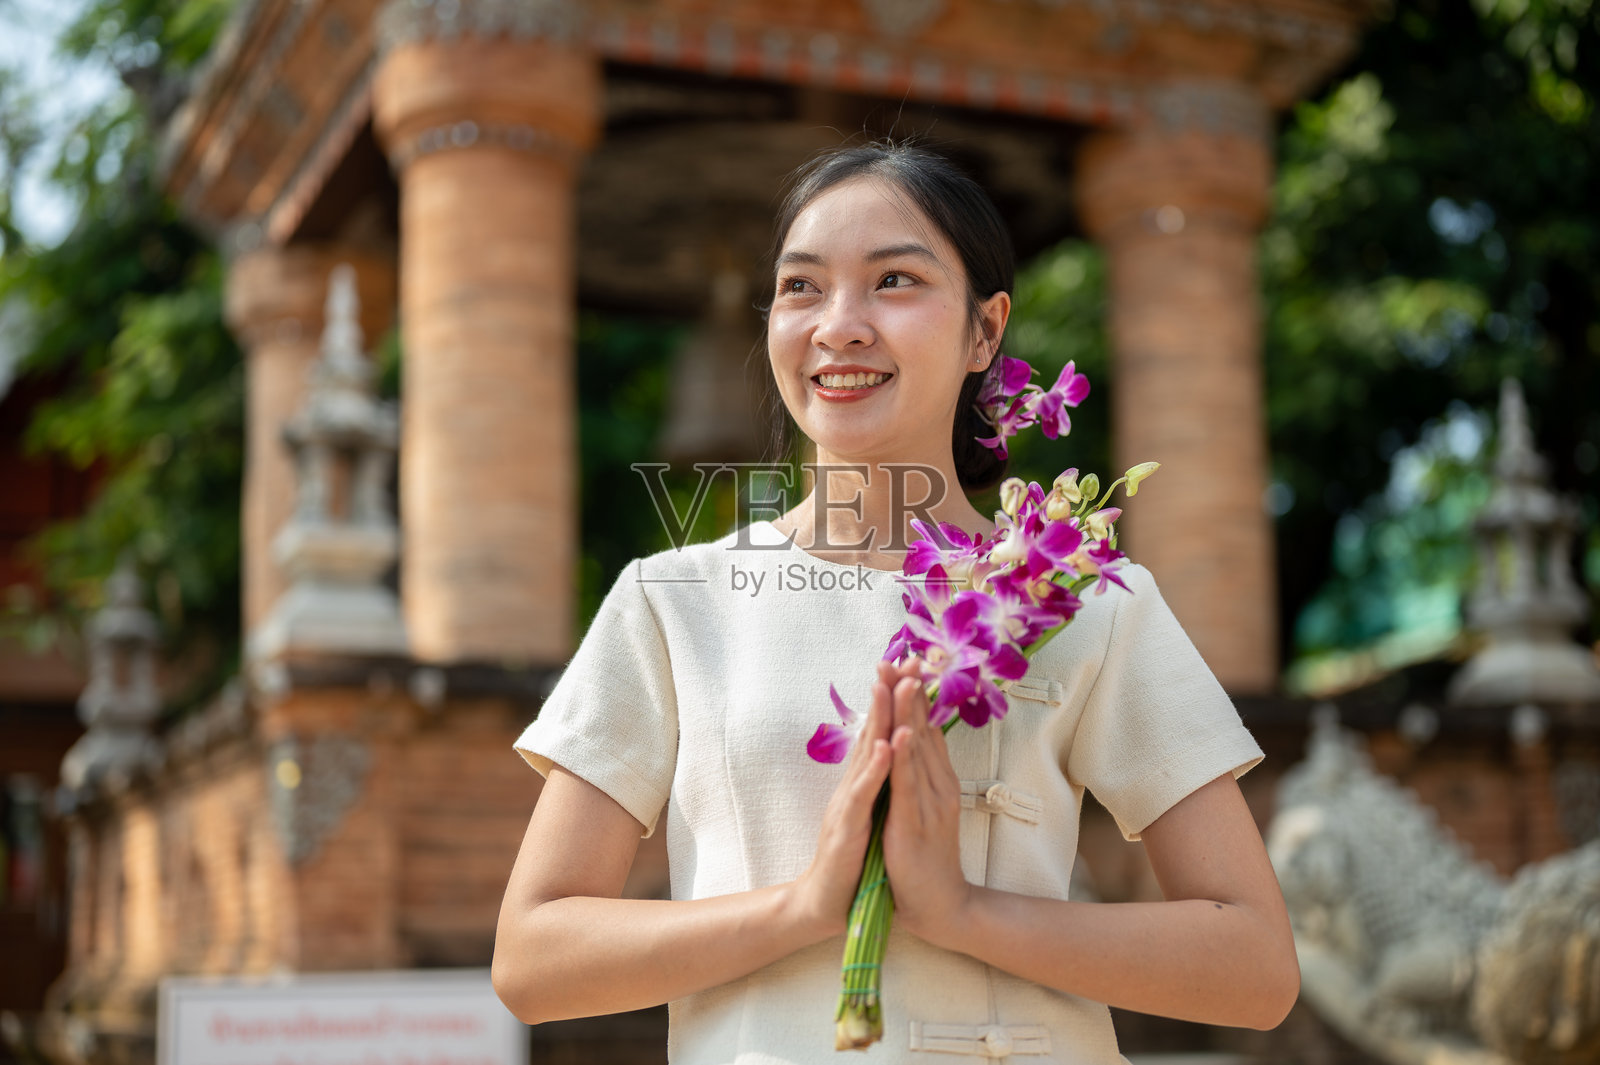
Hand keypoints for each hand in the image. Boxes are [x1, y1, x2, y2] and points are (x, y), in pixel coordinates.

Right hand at [790, 665, 893, 938]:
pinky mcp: (847, 828)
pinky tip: (884, 747)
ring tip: (890, 687)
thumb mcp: (870, 813)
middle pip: (871, 732)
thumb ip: (877, 783)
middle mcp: (852, 785)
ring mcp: (847, 804)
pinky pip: (862, 795)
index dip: (893, 699)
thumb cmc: (852, 859)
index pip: (880, 732)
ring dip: (878, 719)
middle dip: (886, 694)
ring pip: (864, 754)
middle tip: (900, 658)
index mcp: (862, 782)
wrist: (826, 902)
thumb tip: (891, 753)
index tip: (911, 667)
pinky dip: (873, 770)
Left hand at [880, 658, 972, 945]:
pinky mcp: (915, 825)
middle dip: (911, 692)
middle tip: (904, 654)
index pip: (924, 729)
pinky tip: (900, 735)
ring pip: (916, 751)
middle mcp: (937, 786)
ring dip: (909, 713)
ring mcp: (929, 804)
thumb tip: (919, 740)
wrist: (941, 906)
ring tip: (903, 678)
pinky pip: (908, 787)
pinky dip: (904, 759)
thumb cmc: (926, 858)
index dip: (914, 696)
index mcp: (936, 782)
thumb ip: (923, 775)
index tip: (905, 660)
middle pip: (923, 731)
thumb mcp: (925, 808)